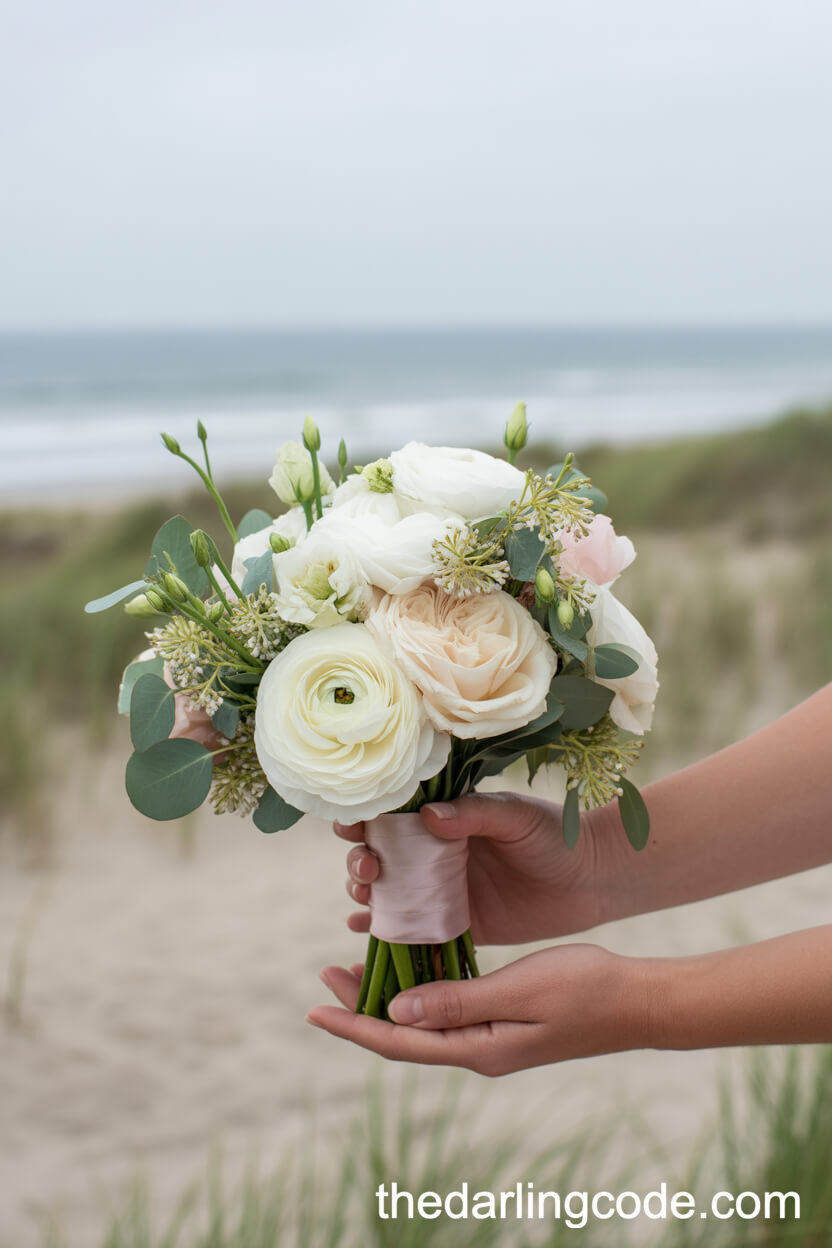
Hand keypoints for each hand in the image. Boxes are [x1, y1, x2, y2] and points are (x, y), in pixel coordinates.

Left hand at [308, 944, 646, 1074]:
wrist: (638, 1001)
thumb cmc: (586, 990)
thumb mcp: (519, 991)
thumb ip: (459, 1002)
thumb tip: (398, 1011)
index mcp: (479, 1048)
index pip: (400, 1041)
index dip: (355, 1025)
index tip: (314, 1009)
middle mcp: (480, 1049)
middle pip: (405, 1034)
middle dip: (362, 1007)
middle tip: (327, 974)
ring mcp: (493, 1038)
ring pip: (425, 1021)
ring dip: (389, 997)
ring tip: (357, 969)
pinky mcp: (505, 1021)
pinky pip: (449, 1009)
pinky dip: (423, 990)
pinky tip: (415, 969)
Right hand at [337, 792, 611, 945]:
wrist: (593, 880)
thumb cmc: (555, 836)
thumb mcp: (515, 817)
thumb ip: (475, 815)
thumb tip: (427, 814)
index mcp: (445, 820)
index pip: (391, 815)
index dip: (365, 819)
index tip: (352, 827)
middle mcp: (435, 854)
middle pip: (378, 856)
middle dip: (360, 862)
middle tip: (368, 870)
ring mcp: (442, 892)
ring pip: (387, 894)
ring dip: (365, 895)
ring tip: (365, 899)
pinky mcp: (456, 926)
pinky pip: (411, 931)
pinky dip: (381, 931)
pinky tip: (364, 931)